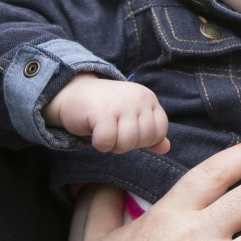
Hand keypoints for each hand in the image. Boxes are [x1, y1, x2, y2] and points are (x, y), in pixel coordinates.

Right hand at [43, 73, 169, 153]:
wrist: (74, 92)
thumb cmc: (106, 109)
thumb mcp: (132, 117)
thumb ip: (150, 132)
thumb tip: (166, 148)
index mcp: (148, 98)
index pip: (160, 130)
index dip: (145, 140)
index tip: (129, 132)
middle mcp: (138, 98)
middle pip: (144, 139)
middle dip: (128, 145)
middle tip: (114, 132)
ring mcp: (121, 103)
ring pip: (127, 143)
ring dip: (113, 146)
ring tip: (105, 133)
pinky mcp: (102, 111)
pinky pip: (107, 142)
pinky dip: (100, 144)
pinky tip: (94, 133)